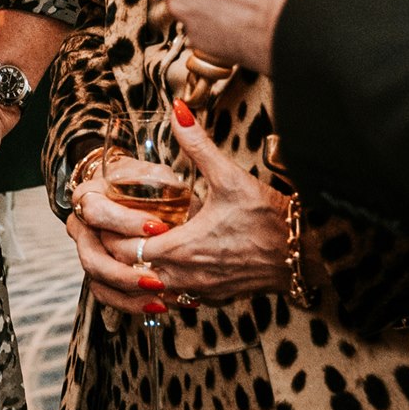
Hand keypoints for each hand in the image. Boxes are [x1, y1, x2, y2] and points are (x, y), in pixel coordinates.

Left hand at [66, 101, 290, 313]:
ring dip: (136, 271)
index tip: (103, 213)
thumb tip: (178, 110)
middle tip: (107, 226)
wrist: (305, 254)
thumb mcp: (230, 176)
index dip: (108, 232)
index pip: (123, 250)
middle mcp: (185, 277)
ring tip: (129, 244)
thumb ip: (198, 145)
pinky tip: (164, 264)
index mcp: (181, 249)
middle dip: (114, 251)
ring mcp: (199, 292)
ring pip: (149, 292)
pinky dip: (161, 284)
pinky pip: (174, 299)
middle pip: (129, 274)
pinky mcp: (214, 298)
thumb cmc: (269, 218)